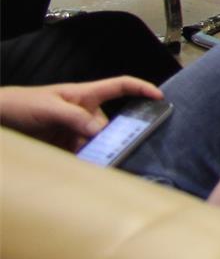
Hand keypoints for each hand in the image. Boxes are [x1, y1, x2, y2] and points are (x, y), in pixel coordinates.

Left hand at [0, 76, 160, 150]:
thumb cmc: (20, 104)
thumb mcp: (49, 108)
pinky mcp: (63, 148)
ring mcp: (74, 131)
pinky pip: (82, 156)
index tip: (159, 97)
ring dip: (101, 153)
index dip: (142, 88)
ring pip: (97, 143)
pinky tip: (90, 172)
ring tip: (106, 165)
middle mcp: (83, 113)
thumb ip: (74, 117)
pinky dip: (88, 164)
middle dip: (120, 136)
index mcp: (84, 95)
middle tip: (128, 149)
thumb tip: (99, 131)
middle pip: (111, 123)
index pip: (120, 86)